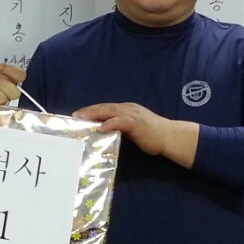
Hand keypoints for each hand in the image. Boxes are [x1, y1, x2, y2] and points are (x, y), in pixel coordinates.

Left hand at [74, 102, 198, 167]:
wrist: (169, 136)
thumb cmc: (150, 134)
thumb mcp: (131, 129)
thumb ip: (118, 127)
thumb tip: (103, 131)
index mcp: (126, 109)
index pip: (106, 108)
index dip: (91, 110)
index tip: (77, 115)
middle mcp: (128, 109)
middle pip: (105, 107)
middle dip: (89, 111)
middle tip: (75, 115)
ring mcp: (133, 115)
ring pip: (111, 111)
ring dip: (95, 114)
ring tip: (82, 118)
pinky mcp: (137, 124)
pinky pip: (121, 121)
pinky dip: (110, 123)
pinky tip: (101, 127)